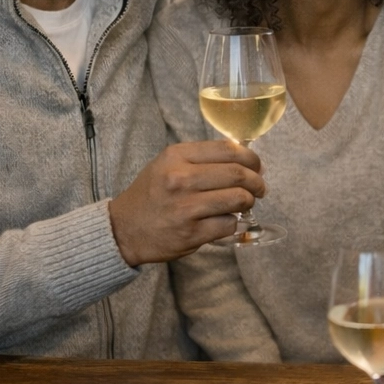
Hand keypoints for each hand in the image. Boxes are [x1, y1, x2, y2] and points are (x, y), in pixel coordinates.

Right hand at [108, 141, 265, 265]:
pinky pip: (229, 224)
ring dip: (248, 202)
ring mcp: (186, 207)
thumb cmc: (152, 194)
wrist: (123, 228)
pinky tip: (225, 221)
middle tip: (259, 188)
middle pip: (239, 174)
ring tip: (244, 204)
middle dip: (257, 182)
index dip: (252, 158)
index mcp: (177, 157)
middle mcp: (181, 179)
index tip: (258, 166)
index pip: (229, 150)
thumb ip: (203, 159)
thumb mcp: (169, 164)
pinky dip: (234, 223)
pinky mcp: (191, 233)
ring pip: (239, 199)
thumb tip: (248, 160)